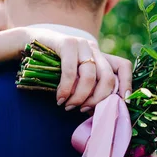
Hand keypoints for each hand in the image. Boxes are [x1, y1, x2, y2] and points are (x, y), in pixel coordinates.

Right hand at [0, 27, 131, 109]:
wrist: (29, 44)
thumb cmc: (52, 68)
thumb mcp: (74, 78)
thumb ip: (86, 89)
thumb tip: (96, 113)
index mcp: (100, 57)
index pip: (123, 66)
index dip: (127, 84)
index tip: (124, 102)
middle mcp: (94, 49)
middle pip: (108, 77)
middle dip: (97, 100)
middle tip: (83, 111)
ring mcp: (81, 44)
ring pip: (90, 76)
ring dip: (80, 97)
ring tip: (68, 106)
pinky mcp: (66, 43)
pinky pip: (71, 71)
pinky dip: (66, 89)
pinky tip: (60, 98)